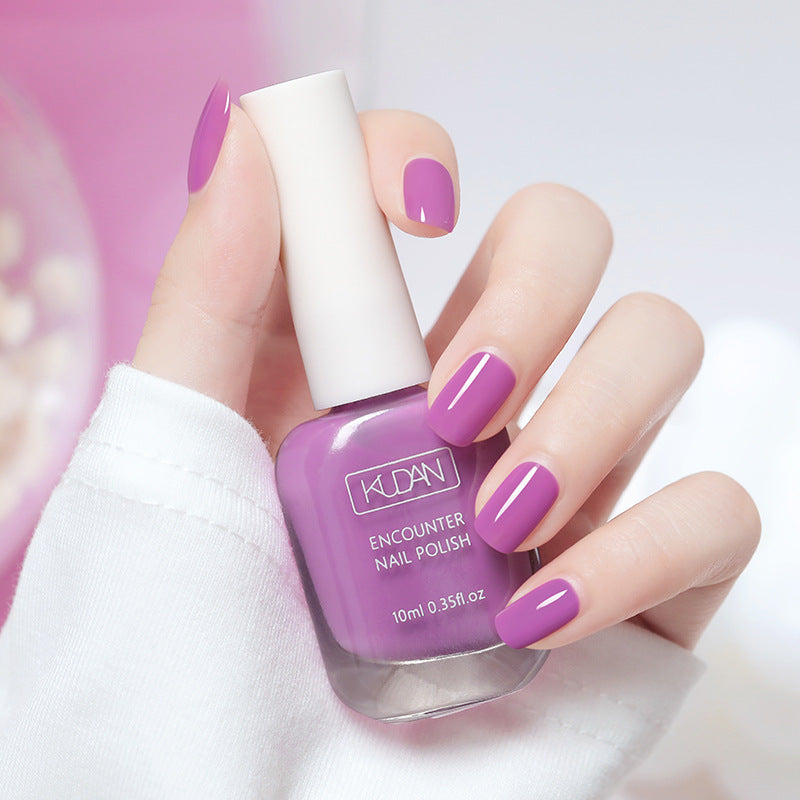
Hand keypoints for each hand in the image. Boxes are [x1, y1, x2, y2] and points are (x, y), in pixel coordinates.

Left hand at [134, 80, 758, 653]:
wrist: (266, 789)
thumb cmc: (202, 626)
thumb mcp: (180, 445)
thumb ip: (210, 288)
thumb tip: (253, 132)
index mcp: (364, 338)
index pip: (418, 176)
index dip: (416, 159)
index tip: (409, 219)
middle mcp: (473, 381)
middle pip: (564, 237)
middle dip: (528, 295)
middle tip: (456, 402)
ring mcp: (562, 463)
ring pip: (658, 342)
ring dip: (591, 416)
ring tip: (499, 512)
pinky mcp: (635, 562)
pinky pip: (711, 506)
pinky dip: (641, 549)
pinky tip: (543, 609)